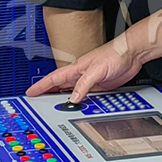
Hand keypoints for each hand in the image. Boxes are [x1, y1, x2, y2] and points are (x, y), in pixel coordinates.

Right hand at [25, 38, 141, 103]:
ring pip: (71, 92)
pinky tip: (77, 106)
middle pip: (59, 86)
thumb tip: (73, 98)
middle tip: (36, 102)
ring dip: (62, 99)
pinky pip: (84, 96)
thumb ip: (84, 84)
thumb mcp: (96, 70)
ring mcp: (89, 81)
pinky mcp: (98, 86)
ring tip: (52, 107)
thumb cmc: (115, 54)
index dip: (41, 86)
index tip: (30, 92)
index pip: (53, 78)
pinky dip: (78, 102)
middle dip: (47, 93)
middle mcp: (80, 75)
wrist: (131, 54)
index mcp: (76, 68)